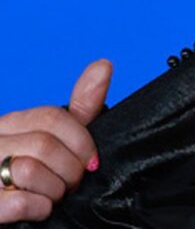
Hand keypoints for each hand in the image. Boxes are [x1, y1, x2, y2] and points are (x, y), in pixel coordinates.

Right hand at [0, 59, 110, 221]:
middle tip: (70, 185)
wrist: (6, 210)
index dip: (81, 142)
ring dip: (54, 191)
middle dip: (71, 171)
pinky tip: (38, 209)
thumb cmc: (34, 176)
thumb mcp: (57, 138)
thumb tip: (105, 64)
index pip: (53, 117)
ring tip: (51, 197)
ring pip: (29, 170)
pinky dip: (40, 209)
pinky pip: (20, 202)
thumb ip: (80, 107)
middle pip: (45, 145)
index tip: (91, 162)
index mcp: (8, 124)